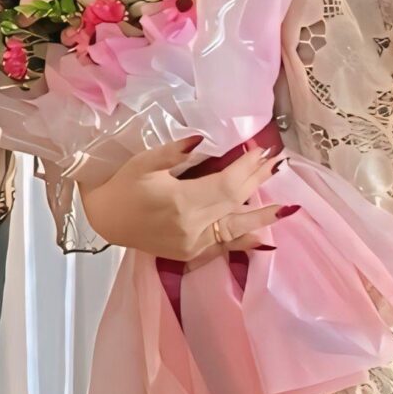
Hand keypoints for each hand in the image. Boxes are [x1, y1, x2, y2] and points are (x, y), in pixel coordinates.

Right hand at [79, 139, 288, 261]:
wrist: (104, 220)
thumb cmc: (122, 186)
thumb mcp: (145, 162)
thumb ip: (176, 152)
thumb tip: (201, 140)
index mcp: (181, 203)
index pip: (227, 184)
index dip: (247, 167)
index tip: (260, 150)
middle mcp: (193, 227)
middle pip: (236, 202)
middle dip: (257, 180)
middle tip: (276, 161)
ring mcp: (194, 244)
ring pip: (237, 228)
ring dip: (262, 214)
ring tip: (288, 206)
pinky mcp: (192, 253)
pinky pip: (225, 248)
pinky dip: (246, 242)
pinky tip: (265, 239)